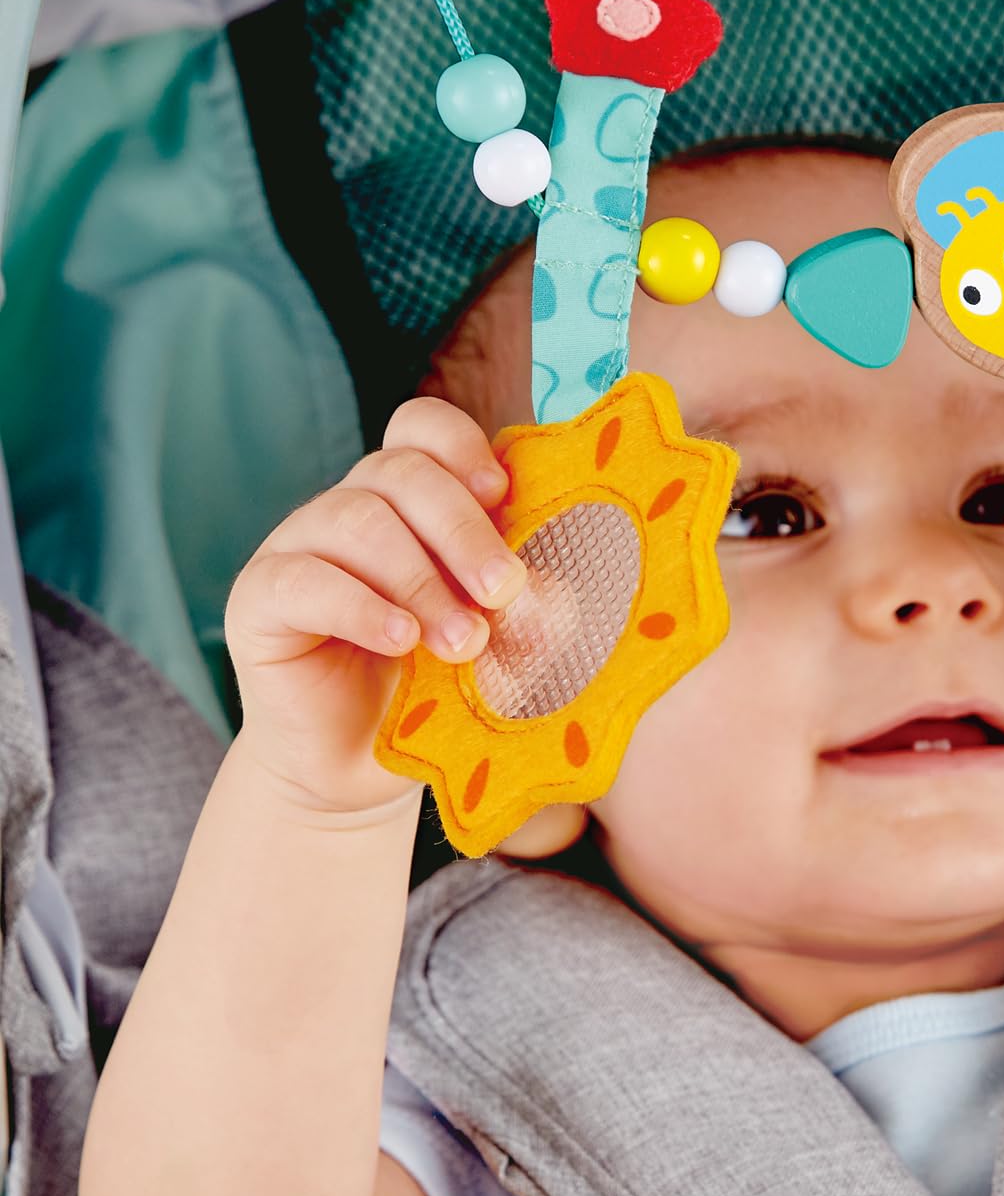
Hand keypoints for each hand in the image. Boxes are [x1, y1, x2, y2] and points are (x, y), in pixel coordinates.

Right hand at [226, 398, 525, 816]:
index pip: (421, 428)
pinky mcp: (259, 597)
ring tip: (462, 642)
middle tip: (502, 591)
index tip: (504, 494)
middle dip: (463, 530)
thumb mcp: (500, 643)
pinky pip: (304, 579)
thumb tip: (552, 589)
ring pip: (356, 520)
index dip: (460, 445)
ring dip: (421, 580)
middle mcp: (350, 508)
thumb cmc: (435, 691)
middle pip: (400, 471)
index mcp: (411, 502)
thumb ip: (527, 606)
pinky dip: (360, 606)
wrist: (359, 767)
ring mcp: (299, 547)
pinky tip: (398, 640)